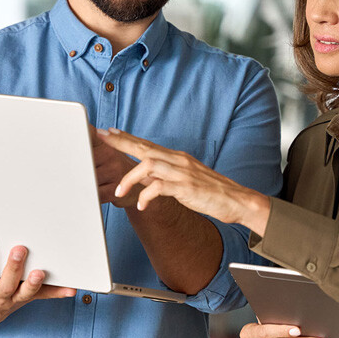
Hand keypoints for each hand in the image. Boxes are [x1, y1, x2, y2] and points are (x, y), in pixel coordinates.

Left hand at [96, 128, 269, 233]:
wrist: (237, 200)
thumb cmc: (211, 192)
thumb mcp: (184, 180)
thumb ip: (165, 176)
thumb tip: (144, 177)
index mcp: (177, 158)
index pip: (147, 144)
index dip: (127, 137)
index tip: (109, 132)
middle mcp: (178, 160)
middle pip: (144, 147)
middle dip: (121, 142)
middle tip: (101, 137)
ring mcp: (183, 173)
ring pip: (149, 164)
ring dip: (130, 177)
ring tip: (119, 191)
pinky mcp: (187, 188)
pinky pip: (160, 187)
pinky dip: (146, 195)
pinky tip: (141, 206)